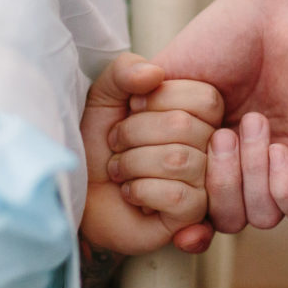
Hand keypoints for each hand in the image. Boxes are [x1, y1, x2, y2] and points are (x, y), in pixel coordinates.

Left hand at [79, 53, 222, 255]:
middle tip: (117, 145)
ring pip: (180, 161)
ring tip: (120, 171)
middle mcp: (208, 148)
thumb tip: (154, 74)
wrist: (79, 188)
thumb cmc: (97, 141)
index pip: (206, 98)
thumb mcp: (104, 95)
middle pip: (186, 126)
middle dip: (134, 133)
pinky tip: (131, 194)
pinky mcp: (192, 217)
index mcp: (198, 115)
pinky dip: (141, 191)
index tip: (132, 110)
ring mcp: (204, 183)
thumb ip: (125, 70)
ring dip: (133, 163)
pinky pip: (179, 197)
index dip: (157, 101)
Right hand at [155, 0, 287, 235]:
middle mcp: (243, 164)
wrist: (276, 10)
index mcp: (208, 153)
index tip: (166, 204)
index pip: (193, 209)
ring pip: (261, 216)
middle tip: (219, 135)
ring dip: (251, 177)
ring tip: (252, 125)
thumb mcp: (165, 80)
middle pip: (224, 220)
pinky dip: (286, 189)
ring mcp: (282, 165)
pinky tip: (278, 148)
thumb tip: (113, 158)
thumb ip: (140, 116)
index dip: (179, 216)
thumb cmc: (223, 35)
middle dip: (218, 185)